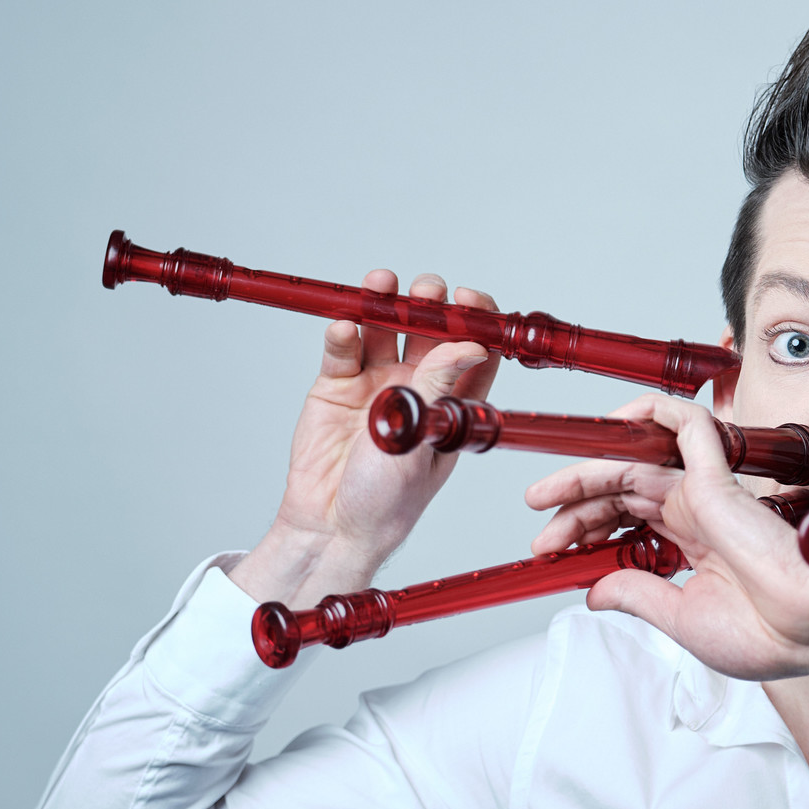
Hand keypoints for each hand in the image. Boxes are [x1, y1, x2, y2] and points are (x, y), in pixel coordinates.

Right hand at [229, 273, 501, 607]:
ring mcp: (377, 380)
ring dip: (386, 302)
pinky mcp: (338, 383)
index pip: (475, 350)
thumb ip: (438, 389)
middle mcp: (419, 385)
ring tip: (382, 284)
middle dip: (430, 302)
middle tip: (425, 291)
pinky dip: (344, 332)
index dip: (477, 319)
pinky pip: (344, 347)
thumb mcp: (422, 442)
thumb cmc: (388, 499)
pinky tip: (345, 326)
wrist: (332, 524)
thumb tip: (472, 345)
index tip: (469, 298)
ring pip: (386, 327)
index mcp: (453, 402)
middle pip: (430, 329)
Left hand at [525, 397, 808, 680]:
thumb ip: (640, 596)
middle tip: (537, 512)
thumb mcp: (688, 622)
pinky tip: (615, 421)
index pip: (628, 522)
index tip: (548, 550)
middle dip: (576, 500)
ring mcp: (707, 491)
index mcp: (696, 547)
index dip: (584, 529)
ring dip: (588, 466)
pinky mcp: (718, 474)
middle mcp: (699, 513)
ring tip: (546, 488)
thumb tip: (592, 592)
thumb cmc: (777, 633)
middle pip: (623, 489)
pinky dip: (650, 412)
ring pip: (638, 455)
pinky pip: (684, 421)